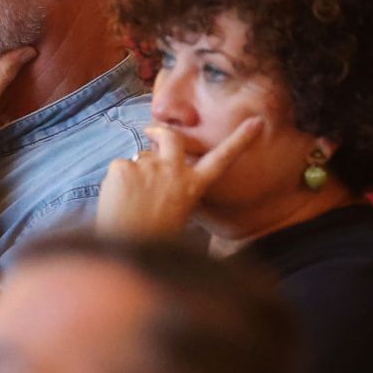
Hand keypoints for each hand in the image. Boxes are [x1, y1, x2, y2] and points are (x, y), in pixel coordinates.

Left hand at [96, 121, 263, 238]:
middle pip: (172, 138)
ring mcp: (148, 166)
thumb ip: (174, 189)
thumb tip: (159, 176)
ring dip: (134, 173)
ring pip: (139, 159)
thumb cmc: (152, 239)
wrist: (124, 249)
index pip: (222, 159)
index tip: (256, 123)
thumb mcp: (177, 216)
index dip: (240, 140)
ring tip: (129, 202)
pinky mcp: (123, 166)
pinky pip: (120, 167)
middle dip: (162, 132)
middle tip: (152, 131)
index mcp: (193, 187)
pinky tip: (117, 200)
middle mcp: (174, 171)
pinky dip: (116, 181)